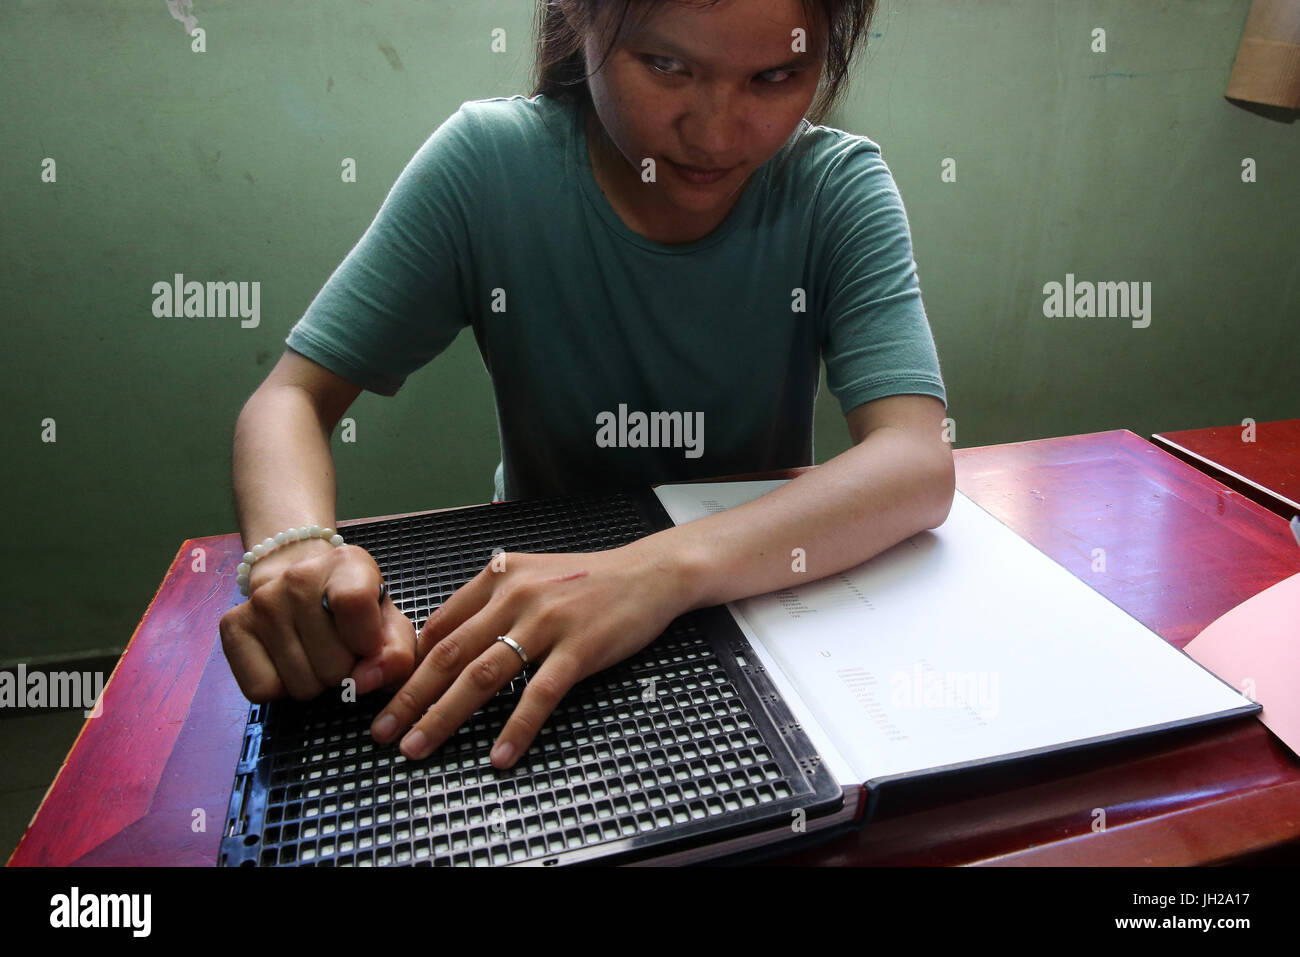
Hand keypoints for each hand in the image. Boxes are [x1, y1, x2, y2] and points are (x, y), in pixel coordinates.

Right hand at [220, 540, 416, 701]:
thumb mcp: (389, 625)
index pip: (355, 604)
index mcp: (347, 563)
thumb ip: (396, 655)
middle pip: (332, 667)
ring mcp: (260, 601)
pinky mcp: (232, 625)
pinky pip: (263, 691)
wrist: (301, 585)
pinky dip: (281, 689)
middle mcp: (298, 576)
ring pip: (301, 685)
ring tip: (315, 654)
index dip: (368, 644)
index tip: (368, 646)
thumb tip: (364, 682)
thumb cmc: (355, 612)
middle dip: (343, 671)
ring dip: (314, 682)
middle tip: (339, 648)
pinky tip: (288, 662)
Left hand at [368, 538, 691, 768]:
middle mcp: (515, 596)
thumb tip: (441, 643)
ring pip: (483, 675)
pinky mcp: (579, 647)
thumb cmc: (588, 580)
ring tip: (419, 746)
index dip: (408, 666)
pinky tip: (500, 755)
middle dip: (410, 697)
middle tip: (383, 732)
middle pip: (450, 654)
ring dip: (445, 715)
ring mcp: (547, 622)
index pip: (440, 626)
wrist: (649, 573)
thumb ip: (488, 603)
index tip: (386, 698)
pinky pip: (539, 694)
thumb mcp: (530, 576)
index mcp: (497, 578)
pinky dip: (516, 728)